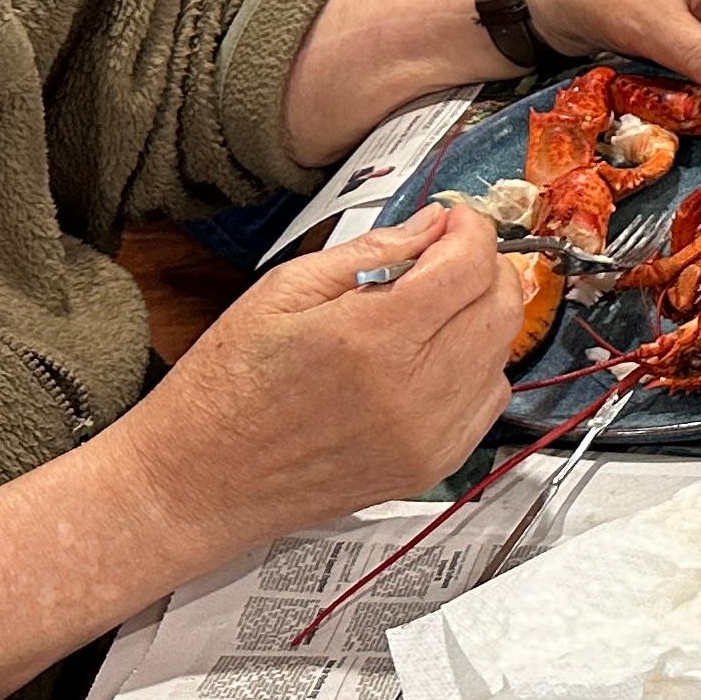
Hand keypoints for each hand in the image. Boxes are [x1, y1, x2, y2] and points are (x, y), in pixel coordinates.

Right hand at [119, 199, 528, 546]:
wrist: (198, 482)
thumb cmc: (226, 387)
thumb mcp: (283, 291)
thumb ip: (369, 252)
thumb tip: (430, 226)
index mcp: (372, 339)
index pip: (468, 265)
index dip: (469, 228)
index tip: (452, 218)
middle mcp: (412, 392)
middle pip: (500, 305)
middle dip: (485, 264)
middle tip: (448, 253)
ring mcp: (426, 437)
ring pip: (502, 353)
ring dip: (483, 315)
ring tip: (436, 304)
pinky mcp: (429, 467)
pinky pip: (488, 402)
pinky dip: (477, 367)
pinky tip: (434, 355)